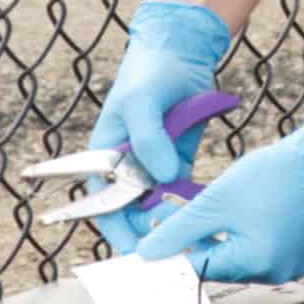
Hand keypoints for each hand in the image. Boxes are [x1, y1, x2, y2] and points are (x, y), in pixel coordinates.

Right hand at [87, 0, 232, 249]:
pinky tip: (202, 216)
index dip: (114, 230)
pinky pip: (179, 191)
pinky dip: (187, 204)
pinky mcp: (178, 161)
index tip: (132, 252)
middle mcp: (126, 166)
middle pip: (130, 212)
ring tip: (188, 238)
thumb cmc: (149, 72)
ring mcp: (152, 165)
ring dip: (169, 222)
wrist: (182, 51)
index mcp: (103, 156)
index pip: (101, 203)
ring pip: (156, 207)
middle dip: (146, 232)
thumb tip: (161, 175)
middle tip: (169, 249)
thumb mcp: (142, 102)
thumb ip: (148, 139)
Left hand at [135, 98, 303, 284]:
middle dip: (193, 243)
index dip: (172, 259)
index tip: (150, 251)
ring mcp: (287, 264)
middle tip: (168, 222)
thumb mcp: (217, 200)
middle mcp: (274, 273)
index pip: (200, 270)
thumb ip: (180, 229)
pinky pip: (256, 250)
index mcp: (255, 264)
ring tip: (198, 212)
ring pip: (236, 257)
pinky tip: (228, 214)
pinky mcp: (294, 251)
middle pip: (219, 266)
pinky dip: (238, 236)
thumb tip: (149, 252)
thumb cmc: (275, 174)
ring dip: (215, 239)